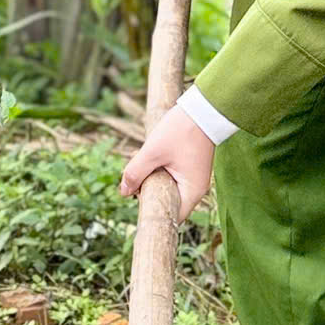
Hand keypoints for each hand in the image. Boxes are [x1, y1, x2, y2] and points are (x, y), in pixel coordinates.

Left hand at [120, 104, 216, 220]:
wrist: (202, 108)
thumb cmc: (180, 130)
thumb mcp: (153, 152)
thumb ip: (135, 172)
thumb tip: (123, 192)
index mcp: (192, 191)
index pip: (171, 216)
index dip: (152, 213)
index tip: (136, 204)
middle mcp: (195, 189)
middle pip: (168, 202)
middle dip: (149, 194)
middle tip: (134, 182)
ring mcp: (193, 178)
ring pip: (167, 188)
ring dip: (152, 180)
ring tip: (141, 167)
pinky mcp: (189, 168)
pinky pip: (171, 177)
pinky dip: (159, 172)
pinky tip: (149, 159)